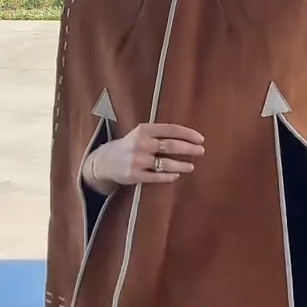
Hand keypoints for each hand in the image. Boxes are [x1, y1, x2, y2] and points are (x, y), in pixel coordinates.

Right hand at [88, 123, 204, 186]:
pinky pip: (156, 177)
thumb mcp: (141, 133)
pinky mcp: (134, 175)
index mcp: (144, 129)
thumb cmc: (130, 145)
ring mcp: (137, 160)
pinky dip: (168, 176)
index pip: (170, 129)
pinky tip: (176, 176)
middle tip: (201, 151)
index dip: (187, 134)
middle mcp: (141, 143)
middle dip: (188, 149)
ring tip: (191, 166)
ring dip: (181, 165)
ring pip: (165, 163)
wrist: (105, 161)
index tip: (200, 139)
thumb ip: (159, 133)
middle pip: (170, 146)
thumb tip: (187, 138)